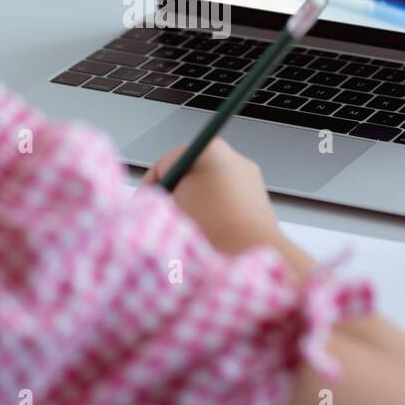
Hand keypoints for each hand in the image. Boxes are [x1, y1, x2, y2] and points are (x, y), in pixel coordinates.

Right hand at [140, 138, 279, 254]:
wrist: (251, 254)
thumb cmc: (208, 229)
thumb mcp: (169, 208)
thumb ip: (157, 198)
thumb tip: (156, 203)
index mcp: (209, 149)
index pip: (165, 164)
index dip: (150, 189)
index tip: (146, 208)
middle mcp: (233, 158)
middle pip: (189, 176)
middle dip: (175, 197)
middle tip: (165, 220)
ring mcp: (249, 179)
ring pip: (208, 192)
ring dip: (195, 209)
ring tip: (189, 232)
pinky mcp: (259, 201)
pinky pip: (227, 204)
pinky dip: (215, 217)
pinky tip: (210, 238)